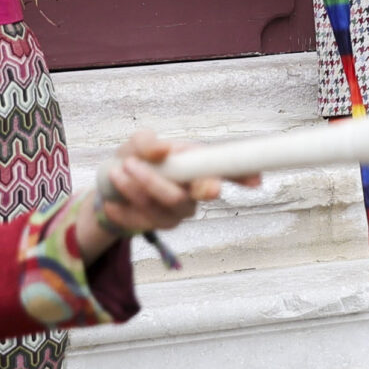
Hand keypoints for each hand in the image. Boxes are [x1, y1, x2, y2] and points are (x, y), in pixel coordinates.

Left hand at [94, 130, 246, 235]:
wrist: (113, 182)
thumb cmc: (137, 157)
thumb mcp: (138, 142)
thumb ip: (148, 142)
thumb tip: (162, 151)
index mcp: (198, 165)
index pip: (229, 171)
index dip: (244, 176)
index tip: (255, 181)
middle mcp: (195, 191)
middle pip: (189, 196)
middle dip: (156, 182)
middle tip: (130, 163)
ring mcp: (179, 212)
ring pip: (163, 208)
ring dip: (134, 190)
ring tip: (116, 172)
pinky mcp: (159, 226)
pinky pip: (143, 223)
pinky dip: (124, 210)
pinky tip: (113, 201)